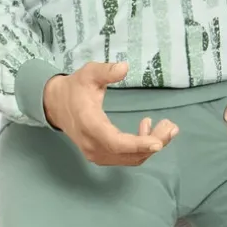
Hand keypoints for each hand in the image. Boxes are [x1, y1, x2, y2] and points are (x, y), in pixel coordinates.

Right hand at [44, 61, 179, 165]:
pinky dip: (141, 147)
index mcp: (89, 125)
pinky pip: (126, 157)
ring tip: (165, 126)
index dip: (138, 144)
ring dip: (150, 146)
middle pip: (128, 153)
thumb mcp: (88, 73)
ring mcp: (96, 154)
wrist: (56, 105)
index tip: (158, 143)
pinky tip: (147, 128)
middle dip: (154, 142)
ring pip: (130, 158)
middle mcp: (93, 145)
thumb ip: (105, 71)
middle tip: (171, 126)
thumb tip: (124, 67)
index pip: (115, 142)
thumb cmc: (75, 88)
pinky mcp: (100, 156)